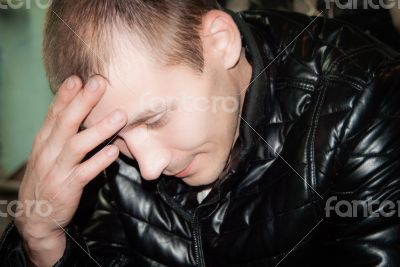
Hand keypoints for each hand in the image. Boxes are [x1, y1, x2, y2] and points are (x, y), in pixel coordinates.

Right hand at [15, 76, 126, 265]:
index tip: (79, 77)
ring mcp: (58, 169)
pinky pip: (85, 172)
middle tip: (100, 84)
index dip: (66, 95)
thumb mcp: (48, 151)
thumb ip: (62, 132)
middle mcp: (49, 151)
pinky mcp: (68, 187)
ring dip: (98, 129)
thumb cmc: (47, 177)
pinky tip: (113, 151)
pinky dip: (99, 161)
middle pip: (66, 123)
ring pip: (77, 146)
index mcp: (44, 140)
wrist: (36, 215)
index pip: (55, 113)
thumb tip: (80, 107)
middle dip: (83, 102)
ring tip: (119, 116)